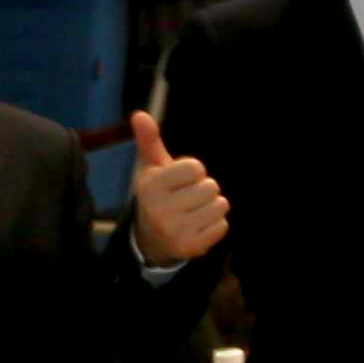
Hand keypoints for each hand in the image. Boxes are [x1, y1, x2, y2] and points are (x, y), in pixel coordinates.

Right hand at [127, 113, 230, 263]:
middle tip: (186, 199)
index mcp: (150, 186)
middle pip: (211, 186)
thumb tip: (140, 114)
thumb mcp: (152, 169)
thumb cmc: (158, 196)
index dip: (193, 172)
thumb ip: (150, 142)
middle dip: (203, 190)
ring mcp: (174, 231)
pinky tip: (196, 227)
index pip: (195, 167)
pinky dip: (215, 225)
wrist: (151, 240)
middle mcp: (159, 209)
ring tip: (192, 212)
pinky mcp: (190, 248)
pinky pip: (223, 226)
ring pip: (220, 205)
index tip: (179, 181)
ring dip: (212, 207)